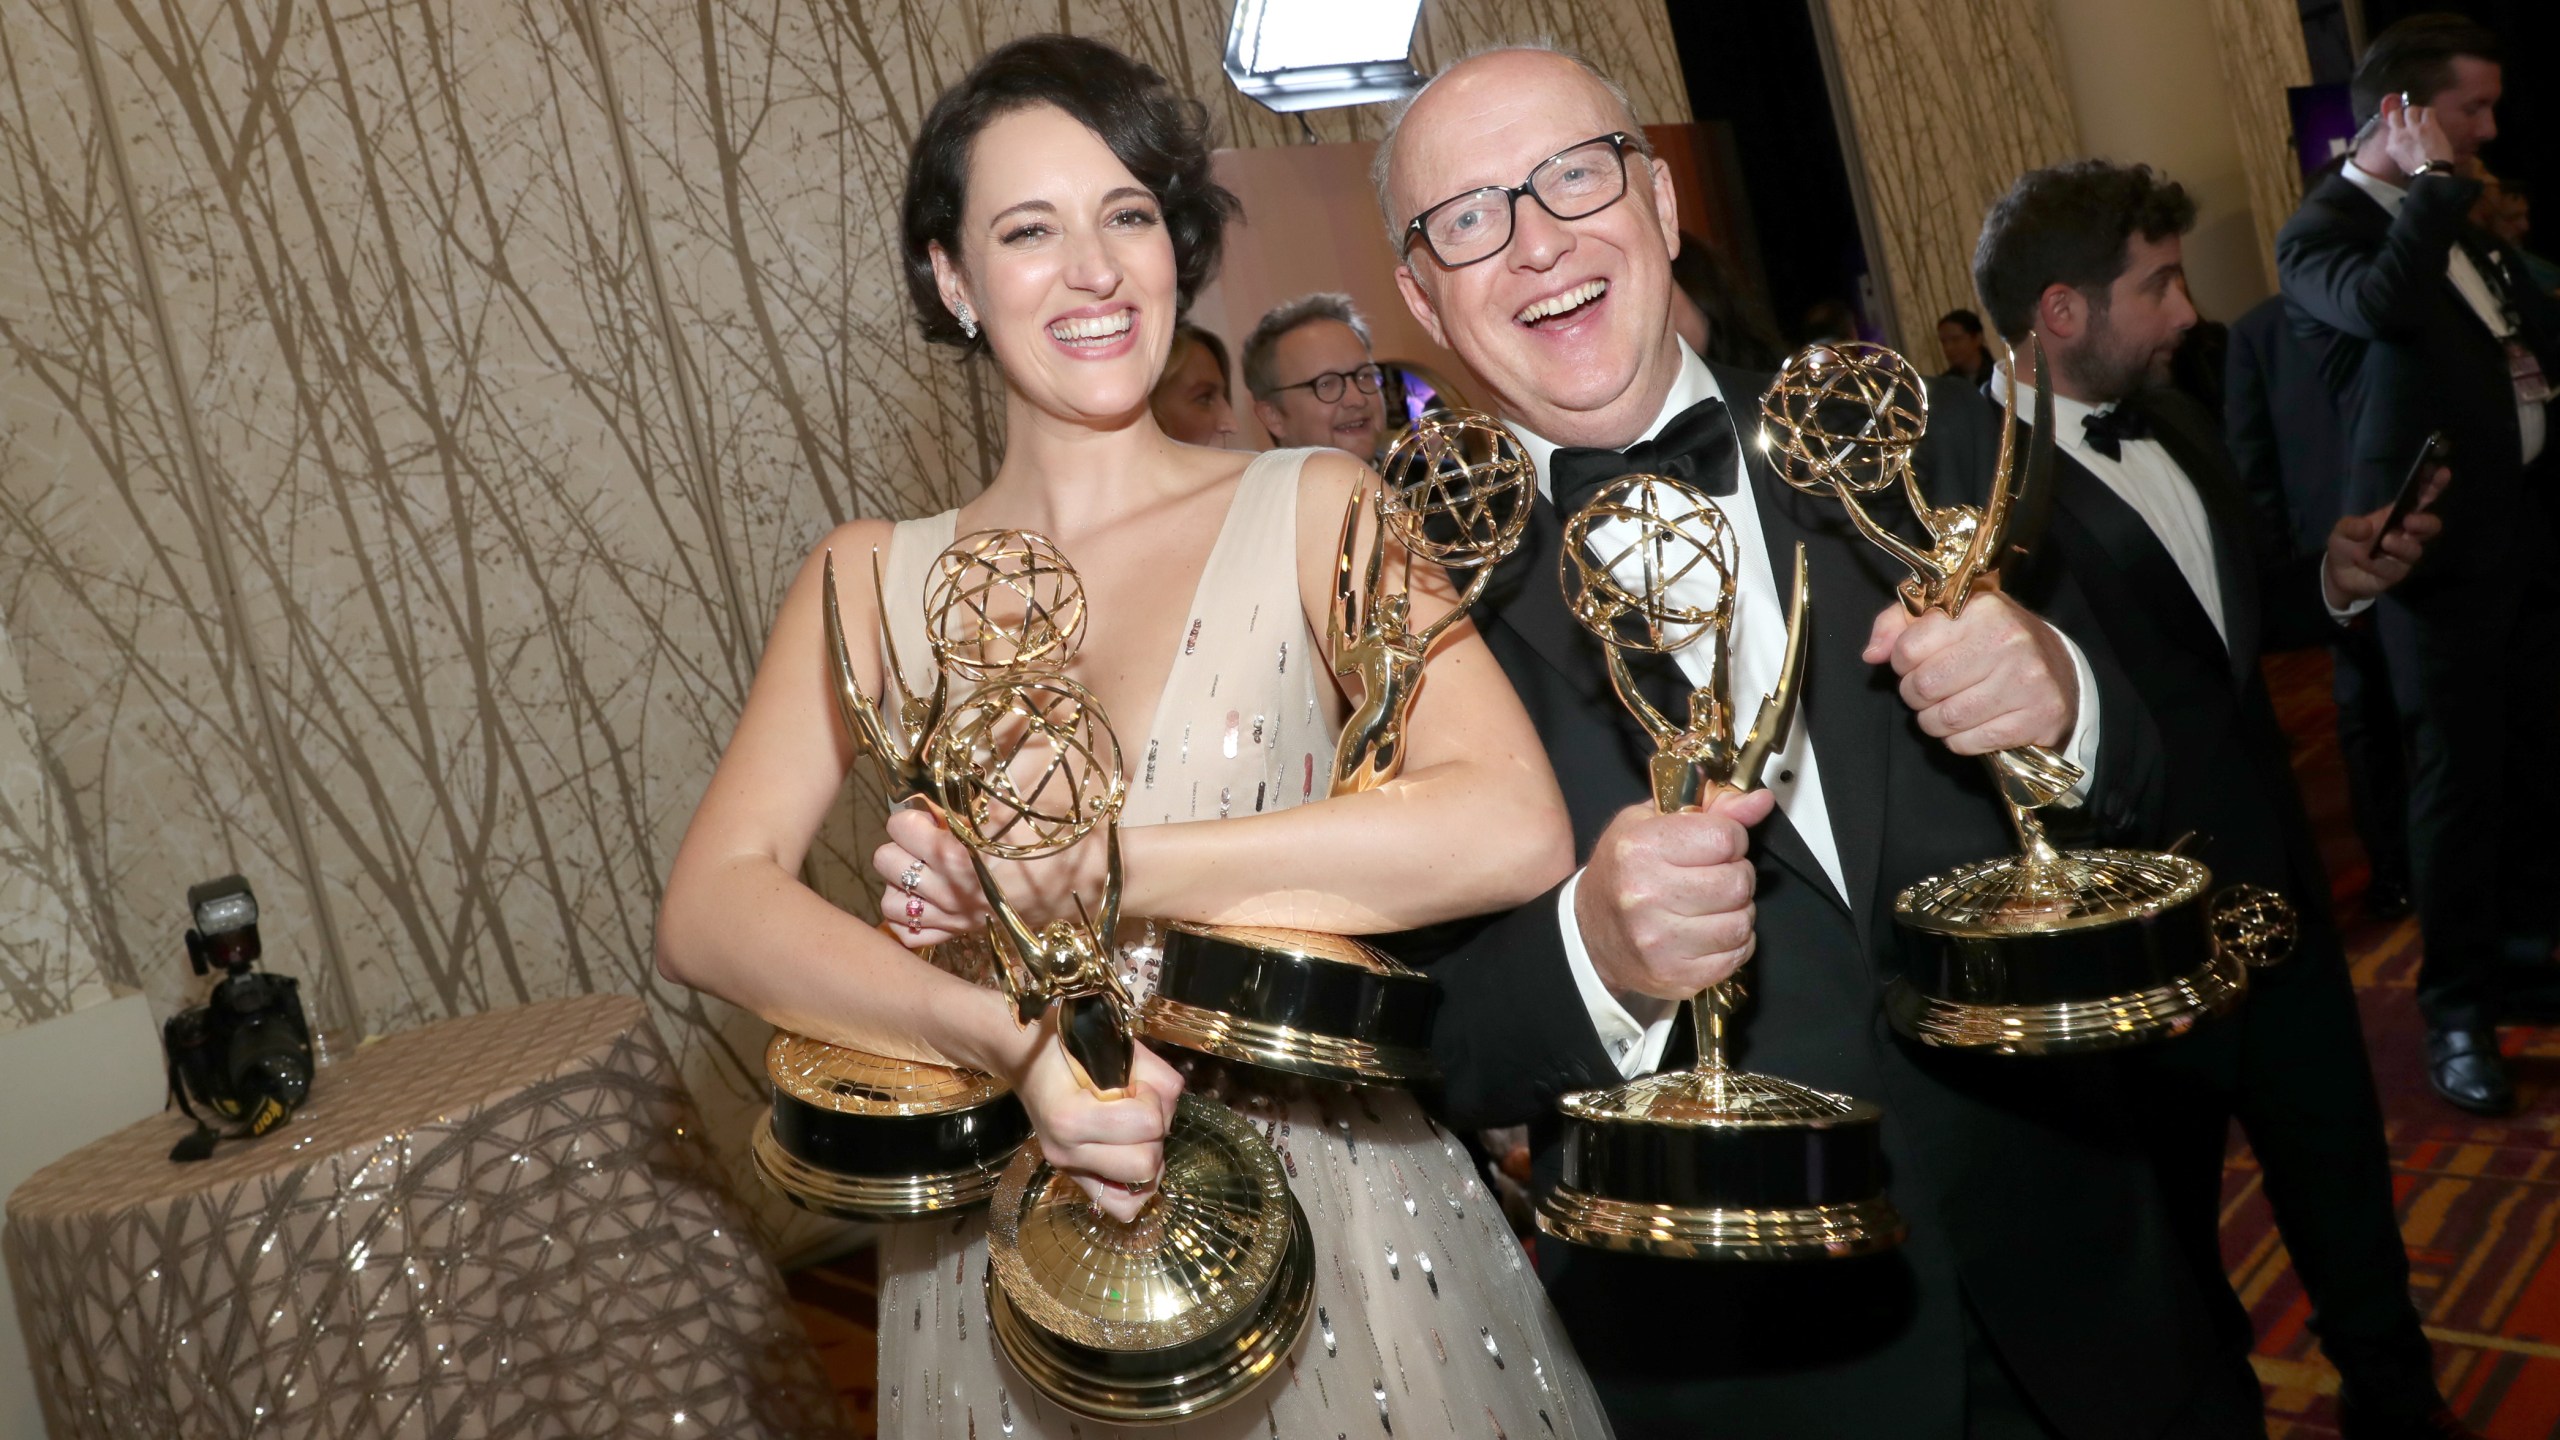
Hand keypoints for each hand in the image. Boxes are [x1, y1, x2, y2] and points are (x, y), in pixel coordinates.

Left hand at [875, 805, 1105, 948]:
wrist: (1093, 882)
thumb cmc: (1059, 841)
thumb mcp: (1017, 811)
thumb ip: (971, 807)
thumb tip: (938, 802)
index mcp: (960, 856)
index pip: (900, 828)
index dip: (910, 815)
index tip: (929, 815)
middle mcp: (950, 891)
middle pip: (886, 864)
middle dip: (900, 845)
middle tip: (923, 840)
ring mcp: (956, 916)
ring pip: (892, 904)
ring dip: (899, 883)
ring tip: (922, 869)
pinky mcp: (966, 932)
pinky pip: (915, 936)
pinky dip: (912, 920)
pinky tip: (926, 901)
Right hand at [1010, 1027, 1184, 1222]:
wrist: (1023, 1056)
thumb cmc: (1068, 1045)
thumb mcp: (1115, 1046)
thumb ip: (1154, 1074)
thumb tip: (1171, 1102)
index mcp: (1070, 1118)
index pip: (1147, 1123)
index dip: (1153, 1100)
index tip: (1137, 1085)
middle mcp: (1066, 1152)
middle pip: (1146, 1165)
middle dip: (1154, 1133)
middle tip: (1138, 1108)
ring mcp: (1068, 1170)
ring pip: (1140, 1189)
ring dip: (1149, 1155)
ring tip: (1134, 1129)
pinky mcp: (1075, 1178)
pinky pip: (1121, 1207)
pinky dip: (1137, 1186)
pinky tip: (1133, 1155)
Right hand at [1575, 789, 1777, 1013]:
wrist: (1589, 934)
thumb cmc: (1622, 873)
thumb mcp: (1651, 824)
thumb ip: (1711, 808)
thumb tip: (1760, 801)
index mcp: (1640, 849)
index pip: (1725, 838)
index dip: (1731, 840)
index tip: (1717, 846)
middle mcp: (1646, 895)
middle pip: (1738, 881)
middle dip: (1736, 876)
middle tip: (1714, 878)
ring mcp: (1661, 941)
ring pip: (1742, 921)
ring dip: (1737, 912)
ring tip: (1712, 907)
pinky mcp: (1676, 975)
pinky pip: (1737, 955)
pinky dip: (1733, 943)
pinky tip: (1710, 933)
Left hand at [1862, 589, 2077, 754]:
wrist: (2060, 670)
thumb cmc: (1993, 642)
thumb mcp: (1948, 617)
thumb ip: (1899, 625)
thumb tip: (1872, 653)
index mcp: (1981, 609)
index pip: (1908, 648)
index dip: (1901, 663)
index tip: (1915, 664)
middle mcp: (2007, 641)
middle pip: (1923, 687)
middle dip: (1915, 696)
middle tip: (1929, 692)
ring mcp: (2025, 681)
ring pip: (1945, 719)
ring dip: (1934, 722)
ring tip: (1946, 710)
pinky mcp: (2036, 717)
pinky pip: (1969, 742)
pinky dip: (1959, 741)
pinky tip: (1970, 726)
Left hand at [2322, 466, 2447, 605]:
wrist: (2339, 574)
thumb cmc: (2346, 544)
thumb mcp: (2342, 530)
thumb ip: (2351, 526)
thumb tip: (2366, 527)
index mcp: (2396, 515)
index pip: (2421, 498)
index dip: (2433, 485)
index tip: (2442, 472)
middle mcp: (2406, 534)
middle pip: (2431, 526)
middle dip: (2424, 522)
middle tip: (2409, 521)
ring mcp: (2404, 554)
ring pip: (2415, 549)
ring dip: (2400, 545)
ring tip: (2384, 543)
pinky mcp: (2397, 572)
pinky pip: (2394, 569)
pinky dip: (2379, 565)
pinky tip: (2366, 563)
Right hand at [2379, 93, 2454, 178]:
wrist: (2430, 171)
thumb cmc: (2416, 169)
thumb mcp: (2399, 159)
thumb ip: (2398, 147)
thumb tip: (2402, 140)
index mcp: (2391, 144)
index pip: (2390, 127)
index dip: (2396, 122)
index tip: (2400, 122)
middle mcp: (2399, 133)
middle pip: (2396, 114)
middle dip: (2402, 113)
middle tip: (2410, 115)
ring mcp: (2414, 128)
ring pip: (2411, 109)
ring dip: (2417, 111)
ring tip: (2422, 115)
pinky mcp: (2428, 125)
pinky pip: (2427, 110)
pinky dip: (2429, 112)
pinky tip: (2432, 116)